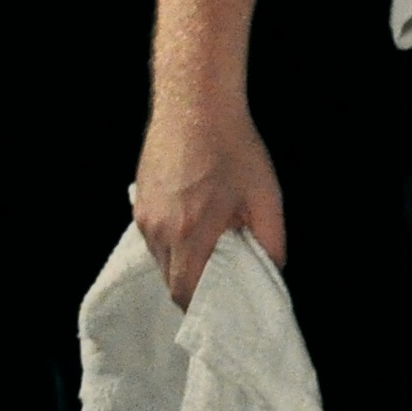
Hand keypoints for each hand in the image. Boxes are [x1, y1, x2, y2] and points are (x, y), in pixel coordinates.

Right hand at [130, 93, 288, 309]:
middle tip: (222, 279)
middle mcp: (159, 229)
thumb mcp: (266, 196)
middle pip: (170, 279)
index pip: (186, 292)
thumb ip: (271, 241)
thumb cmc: (232, 146)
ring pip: (160, 258)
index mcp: (190, 233)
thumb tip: (272, 270)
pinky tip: (194, 221)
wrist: (195, 101)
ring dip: (183, 262)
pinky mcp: (139, 199)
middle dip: (195, 286)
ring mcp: (144, 214)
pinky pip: (153, 236)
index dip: (202, 308)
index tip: (220, 309)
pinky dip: (172, 241)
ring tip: (211, 245)